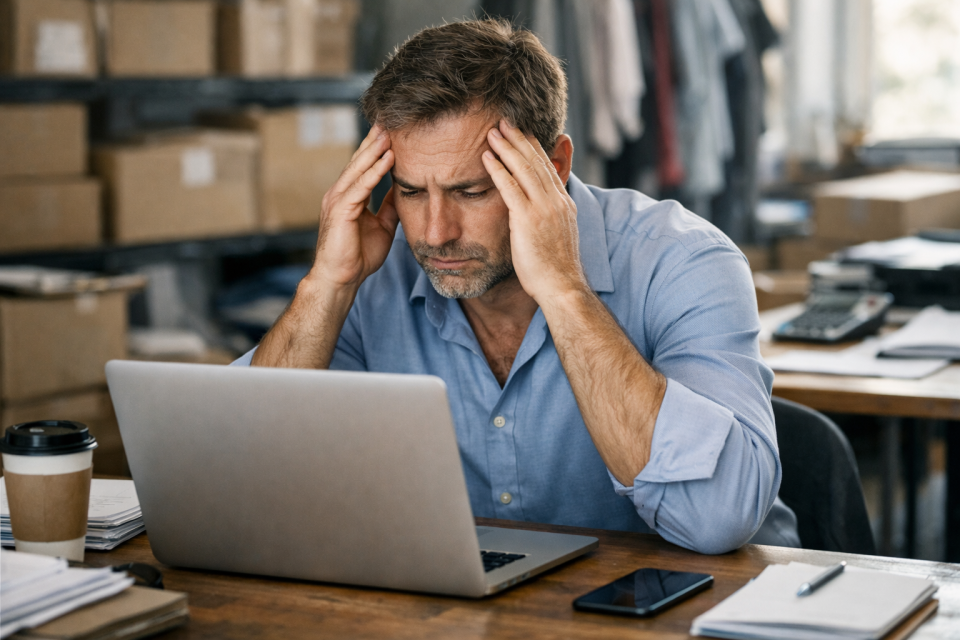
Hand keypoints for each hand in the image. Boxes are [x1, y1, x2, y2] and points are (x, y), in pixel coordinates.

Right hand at [310, 125, 398, 290]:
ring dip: (375, 149)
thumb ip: (389, 206)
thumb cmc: (358, 257)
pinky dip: (375, 171)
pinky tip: (388, 158)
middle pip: (359, 160)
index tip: (392, 130)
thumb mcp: (382, 226)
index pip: (363, 165)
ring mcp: (338, 200)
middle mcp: (339, 192)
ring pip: (359, 168)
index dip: (377, 148)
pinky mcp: (341, 210)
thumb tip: (403, 190)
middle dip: (375, 139)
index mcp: (348, 196)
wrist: (341, 279)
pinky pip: (361, 186)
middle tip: (389, 118)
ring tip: (390, 131)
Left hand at [482, 120, 587, 303]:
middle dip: (520, 139)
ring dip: (507, 147)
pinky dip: (498, 169)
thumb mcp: (556, 239)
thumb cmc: (555, 271)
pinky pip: (510, 187)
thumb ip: (547, 221)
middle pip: (536, 161)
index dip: (534, 149)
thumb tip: (536, 217)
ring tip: (493, 131)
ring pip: (524, 168)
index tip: (522, 134)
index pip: (548, 168)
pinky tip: (487, 157)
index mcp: (564, 205)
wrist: (562, 287)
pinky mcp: (528, 219)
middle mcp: (556, 201)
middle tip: (505, 121)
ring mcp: (544, 209)